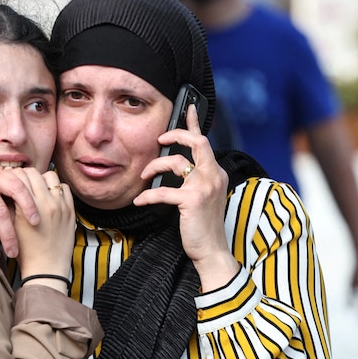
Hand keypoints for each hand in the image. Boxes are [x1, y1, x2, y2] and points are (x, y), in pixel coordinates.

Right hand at [14, 169, 74, 290]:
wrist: (46, 269)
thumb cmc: (24, 251)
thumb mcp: (11, 226)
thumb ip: (10, 204)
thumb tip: (7, 187)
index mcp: (29, 206)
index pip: (19, 176)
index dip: (11, 177)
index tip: (9, 182)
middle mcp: (47, 202)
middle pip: (34, 173)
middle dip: (25, 176)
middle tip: (22, 184)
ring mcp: (61, 205)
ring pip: (51, 176)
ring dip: (42, 180)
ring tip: (37, 190)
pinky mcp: (71, 211)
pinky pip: (65, 188)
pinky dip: (57, 189)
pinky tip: (50, 198)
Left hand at [134, 105, 239, 290]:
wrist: (212, 250)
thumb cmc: (203, 226)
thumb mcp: (202, 197)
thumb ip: (194, 179)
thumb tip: (174, 166)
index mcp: (217, 173)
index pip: (205, 142)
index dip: (195, 123)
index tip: (188, 108)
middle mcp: (214, 175)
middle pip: (196, 141)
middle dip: (176, 133)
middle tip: (159, 138)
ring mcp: (205, 186)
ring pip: (174, 162)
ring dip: (154, 166)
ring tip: (144, 176)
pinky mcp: (192, 200)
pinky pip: (162, 191)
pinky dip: (148, 196)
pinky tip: (140, 201)